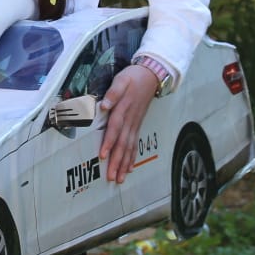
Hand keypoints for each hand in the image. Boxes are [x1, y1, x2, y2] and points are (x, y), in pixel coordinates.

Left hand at [97, 65, 158, 183]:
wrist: (151, 75)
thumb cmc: (132, 78)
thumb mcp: (121, 80)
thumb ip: (113, 93)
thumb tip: (105, 105)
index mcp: (123, 109)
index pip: (115, 129)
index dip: (109, 142)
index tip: (103, 155)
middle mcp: (130, 120)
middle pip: (122, 144)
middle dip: (117, 161)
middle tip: (111, 177)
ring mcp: (135, 124)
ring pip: (129, 147)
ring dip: (124, 164)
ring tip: (119, 179)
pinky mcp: (138, 125)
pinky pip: (135, 144)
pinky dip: (132, 157)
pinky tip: (129, 168)